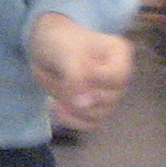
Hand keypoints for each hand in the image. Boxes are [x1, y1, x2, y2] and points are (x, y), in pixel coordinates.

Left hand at [29, 11, 133, 133]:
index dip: (99, 80)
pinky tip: (57, 109)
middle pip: (110, 99)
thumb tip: (82, 104)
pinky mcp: (95, 109)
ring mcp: (107, 95)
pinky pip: (90, 124)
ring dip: (75, 111)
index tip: (81, 74)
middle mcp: (117, 76)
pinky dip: (72, 120)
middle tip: (61, 84)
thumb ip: (76, 76)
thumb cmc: (59, 42)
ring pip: (100, 115)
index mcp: (119, 54)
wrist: (46, 46)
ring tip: (56, 99)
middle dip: (82, 96)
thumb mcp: (66, 53)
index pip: (119, 76)